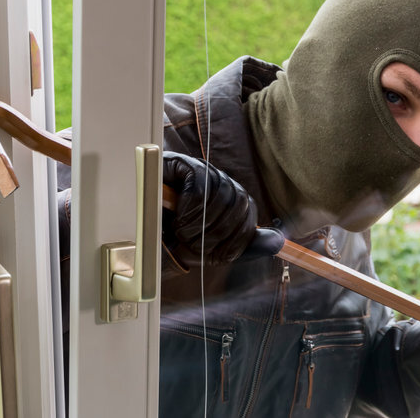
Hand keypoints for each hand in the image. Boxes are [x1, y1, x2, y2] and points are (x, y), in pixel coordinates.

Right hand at [162, 151, 283, 267]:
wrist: (140, 230)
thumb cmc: (175, 238)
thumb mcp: (213, 248)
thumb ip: (244, 245)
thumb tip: (279, 243)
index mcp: (230, 199)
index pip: (250, 213)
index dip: (239, 238)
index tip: (221, 256)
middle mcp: (220, 181)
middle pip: (240, 203)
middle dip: (217, 234)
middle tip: (194, 246)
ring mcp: (203, 170)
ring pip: (222, 196)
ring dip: (201, 225)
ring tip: (182, 234)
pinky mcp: (184, 164)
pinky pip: (200, 188)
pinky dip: (191, 210)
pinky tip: (178, 218)